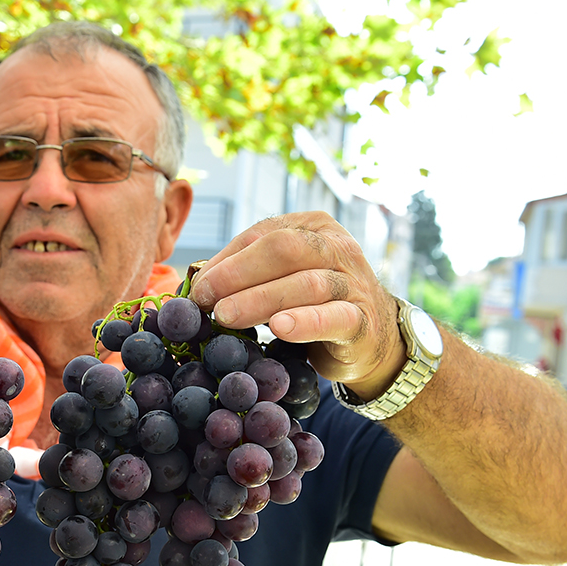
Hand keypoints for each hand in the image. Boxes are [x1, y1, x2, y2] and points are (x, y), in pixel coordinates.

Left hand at [188, 211, 404, 397]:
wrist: (370, 339)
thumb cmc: (312, 305)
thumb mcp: (280, 279)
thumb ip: (246, 275)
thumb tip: (197, 284)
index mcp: (312, 227)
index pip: (262, 234)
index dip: (225, 259)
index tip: (197, 287)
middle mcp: (337, 247)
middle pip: (284, 250)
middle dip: (238, 274)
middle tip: (206, 300)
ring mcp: (352, 282)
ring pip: (305, 283)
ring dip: (260, 299)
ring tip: (226, 316)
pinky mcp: (362, 320)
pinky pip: (334, 317)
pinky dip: (305, 322)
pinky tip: (280, 328)